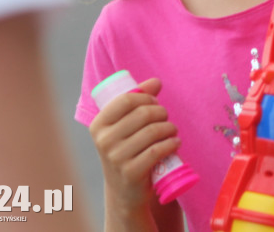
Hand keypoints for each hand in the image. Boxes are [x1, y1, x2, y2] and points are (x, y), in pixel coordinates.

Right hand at [89, 78, 180, 210]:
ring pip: (153, 131)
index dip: (146, 98)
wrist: (125, 191)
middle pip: (143, 113)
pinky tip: (175, 143)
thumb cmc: (128, 151)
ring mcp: (116, 158)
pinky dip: (172, 143)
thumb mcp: (126, 127)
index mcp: (98, 125)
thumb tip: (156, 82)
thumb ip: (139, 101)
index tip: (155, 104)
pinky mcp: (131, 173)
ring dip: (170, 128)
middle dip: (161, 113)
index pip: (126, 99)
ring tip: (172, 131)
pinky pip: (157, 150)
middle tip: (166, 120)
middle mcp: (104, 141)